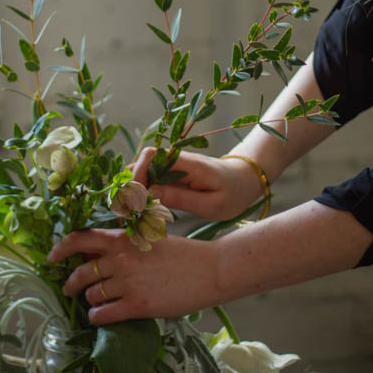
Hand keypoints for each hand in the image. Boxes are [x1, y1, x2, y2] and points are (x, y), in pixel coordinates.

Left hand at [48, 227, 219, 323]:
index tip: (51, 257)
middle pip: (82, 273)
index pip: (81, 238)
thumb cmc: (183, 253)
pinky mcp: (137, 306)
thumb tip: (95, 254)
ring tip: (95, 303)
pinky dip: (96, 317)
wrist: (209, 270)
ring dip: (90, 301)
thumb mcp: (149, 238)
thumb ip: (123, 244)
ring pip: (92, 295)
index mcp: (123, 238)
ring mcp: (128, 283)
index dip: (61, 248)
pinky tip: (99, 317)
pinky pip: (104, 314)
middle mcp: (121, 258)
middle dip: (71, 283)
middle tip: (70, 288)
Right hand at [133, 147, 262, 220]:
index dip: (137, 175)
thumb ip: (181, 198)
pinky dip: (142, 193)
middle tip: (128, 212)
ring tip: (131, 214)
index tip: (134, 201)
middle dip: (130, 185)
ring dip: (133, 190)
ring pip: (142, 171)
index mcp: (187, 163)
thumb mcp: (211, 204)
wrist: (244, 181)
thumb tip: (150, 193)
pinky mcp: (171, 175)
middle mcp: (176, 160)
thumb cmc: (232, 194)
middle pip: (141, 162)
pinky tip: (142, 210)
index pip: (151, 157)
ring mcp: (172, 166)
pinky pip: (150, 179)